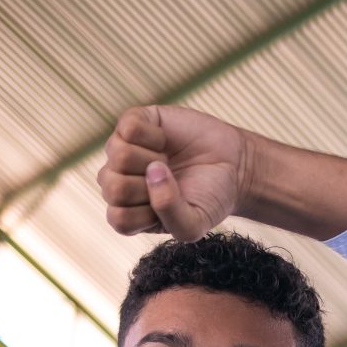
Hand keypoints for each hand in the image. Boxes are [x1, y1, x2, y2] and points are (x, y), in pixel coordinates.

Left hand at [97, 105, 252, 241]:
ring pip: (119, 156)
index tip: (172, 205)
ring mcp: (122, 150)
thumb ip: (170, 214)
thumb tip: (152, 173)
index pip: (119, 219)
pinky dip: (154, 135)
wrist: (233, 165)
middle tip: (170, 179)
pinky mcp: (133, 123)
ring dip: (152, 159)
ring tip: (167, 160)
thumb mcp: (194, 224)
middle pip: (114, 188)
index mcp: (129, 212)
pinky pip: (129, 128)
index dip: (148, 213)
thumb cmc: (210, 197)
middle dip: (150, 186)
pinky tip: (164, 141)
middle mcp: (119, 181)